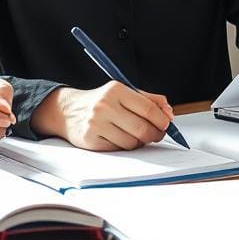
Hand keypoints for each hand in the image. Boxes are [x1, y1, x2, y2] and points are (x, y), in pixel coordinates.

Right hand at [33, 82, 173, 150]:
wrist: (69, 111)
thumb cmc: (102, 102)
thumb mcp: (125, 93)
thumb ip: (150, 100)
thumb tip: (169, 113)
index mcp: (116, 90)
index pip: (148, 108)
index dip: (162, 120)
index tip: (167, 124)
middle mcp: (105, 105)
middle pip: (142, 128)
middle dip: (155, 134)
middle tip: (157, 134)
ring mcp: (96, 124)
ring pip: (132, 142)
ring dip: (139, 142)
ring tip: (135, 135)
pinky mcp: (91, 140)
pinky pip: (118, 149)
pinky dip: (124, 147)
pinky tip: (120, 138)